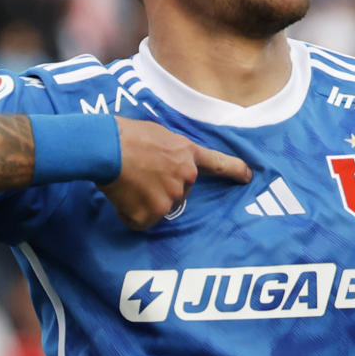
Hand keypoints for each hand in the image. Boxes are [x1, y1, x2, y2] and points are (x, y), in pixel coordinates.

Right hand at [101, 118, 251, 228]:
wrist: (106, 148)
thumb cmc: (125, 135)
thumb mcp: (158, 135)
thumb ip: (171, 152)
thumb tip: (164, 165)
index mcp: (188, 154)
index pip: (218, 164)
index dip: (234, 171)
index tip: (248, 177)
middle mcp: (186, 178)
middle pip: (178, 193)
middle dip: (161, 188)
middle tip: (138, 174)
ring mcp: (171, 198)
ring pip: (159, 208)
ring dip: (144, 202)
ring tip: (127, 183)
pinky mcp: (153, 214)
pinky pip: (142, 221)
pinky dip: (130, 213)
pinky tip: (122, 196)